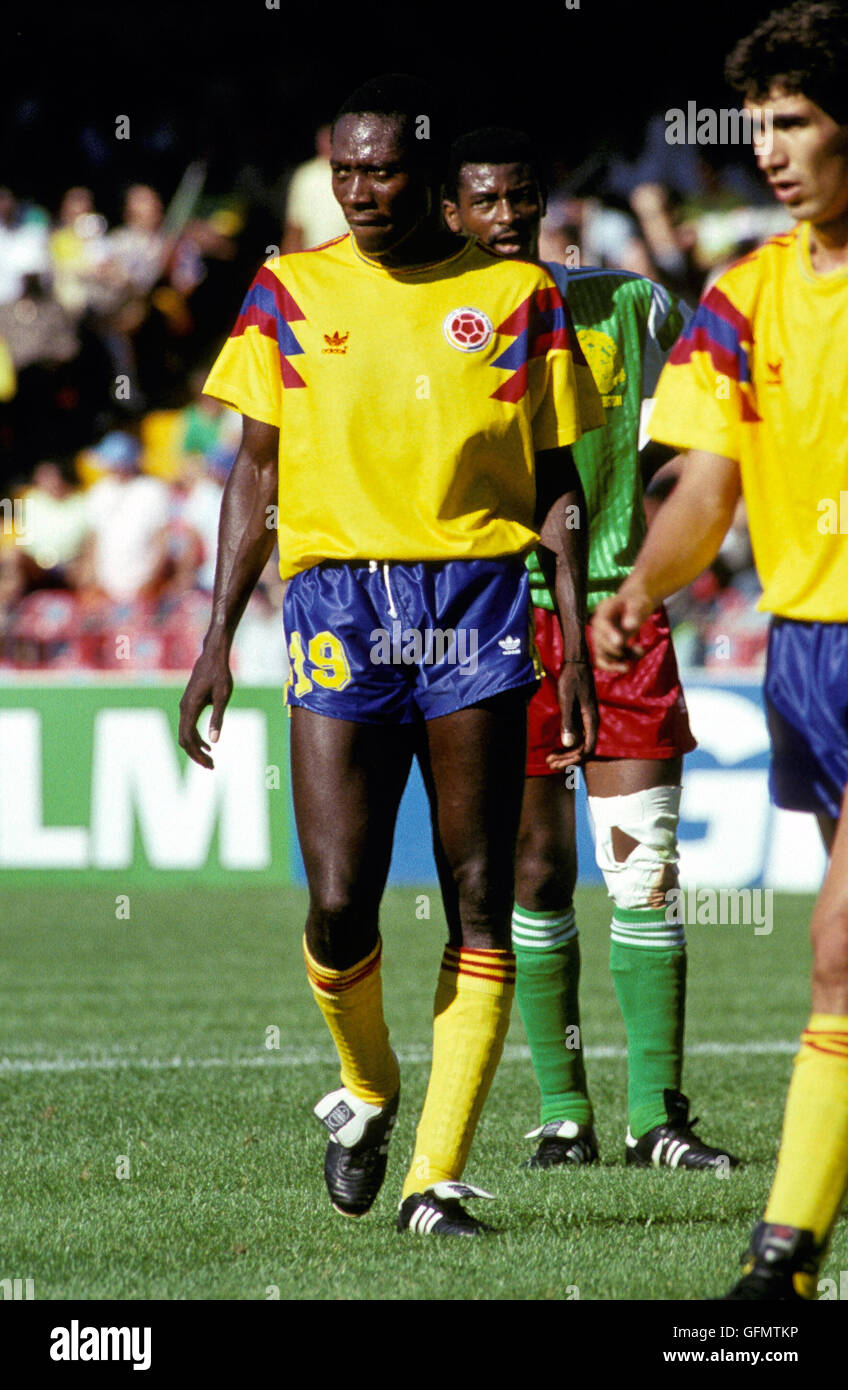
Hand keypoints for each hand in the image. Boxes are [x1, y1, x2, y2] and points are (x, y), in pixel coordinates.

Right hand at [178, 639, 232, 768]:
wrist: (212, 657)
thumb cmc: (220, 674)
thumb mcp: (222, 697)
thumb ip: (218, 718)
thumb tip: (214, 741)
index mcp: (190, 708)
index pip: (188, 738)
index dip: (197, 754)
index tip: (209, 764)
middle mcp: (184, 709)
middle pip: (185, 740)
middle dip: (196, 755)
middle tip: (211, 767)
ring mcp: (185, 707)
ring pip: (186, 734)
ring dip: (197, 749)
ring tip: (211, 760)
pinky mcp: (189, 705)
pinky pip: (188, 727)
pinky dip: (197, 739)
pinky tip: (209, 745)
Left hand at [547, 658, 597, 769]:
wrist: (576, 664)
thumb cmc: (571, 680)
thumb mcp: (567, 700)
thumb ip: (568, 721)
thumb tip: (568, 744)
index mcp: (591, 720)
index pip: (587, 749)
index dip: (572, 759)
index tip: (557, 762)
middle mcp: (592, 723)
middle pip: (583, 750)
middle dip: (567, 759)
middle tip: (550, 763)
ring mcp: (587, 721)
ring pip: (580, 745)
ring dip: (566, 754)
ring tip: (550, 759)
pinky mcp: (581, 717)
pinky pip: (577, 737)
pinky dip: (567, 745)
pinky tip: (555, 747)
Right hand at [591, 587, 651, 672]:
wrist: (635, 604)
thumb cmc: (637, 601)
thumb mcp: (639, 603)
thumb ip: (634, 613)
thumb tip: (629, 627)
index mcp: (604, 610)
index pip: (601, 623)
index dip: (608, 634)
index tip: (620, 643)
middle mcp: (599, 625)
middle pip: (598, 642)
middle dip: (615, 650)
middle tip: (638, 650)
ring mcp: (601, 637)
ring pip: (602, 656)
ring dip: (621, 659)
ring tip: (641, 652)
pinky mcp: (606, 647)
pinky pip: (605, 662)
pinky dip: (618, 665)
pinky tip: (633, 660)